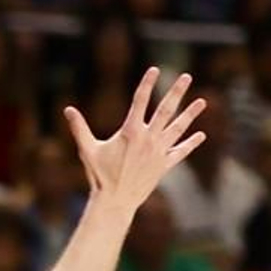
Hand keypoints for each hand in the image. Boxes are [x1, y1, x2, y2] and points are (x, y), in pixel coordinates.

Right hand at [63, 69, 205, 215]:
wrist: (115, 201)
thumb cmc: (99, 175)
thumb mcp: (87, 150)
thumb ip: (79, 128)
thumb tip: (67, 109)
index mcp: (130, 132)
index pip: (140, 101)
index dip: (147, 83)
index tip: (154, 69)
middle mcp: (148, 138)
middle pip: (166, 110)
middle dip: (177, 92)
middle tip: (186, 76)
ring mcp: (158, 152)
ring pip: (178, 128)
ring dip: (191, 114)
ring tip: (203, 101)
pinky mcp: (164, 165)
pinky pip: (180, 152)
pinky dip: (191, 143)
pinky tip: (201, 135)